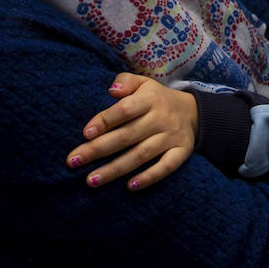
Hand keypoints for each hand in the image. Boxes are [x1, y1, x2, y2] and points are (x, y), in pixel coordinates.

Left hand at [66, 74, 198, 189]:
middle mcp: (161, 118)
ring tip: (91, 180)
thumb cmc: (157, 99)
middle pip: (127, 135)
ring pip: (142, 155)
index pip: (125, 110)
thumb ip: (126, 81)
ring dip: (115, 169)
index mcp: (150, 99)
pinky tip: (130, 186)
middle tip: (73, 162)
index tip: (85, 134)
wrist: (195, 112)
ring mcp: (172, 136)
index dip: (105, 121)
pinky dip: (149, 177)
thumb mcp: (144, 83)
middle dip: (98, 149)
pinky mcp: (182, 152)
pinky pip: (166, 167)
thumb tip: (111, 90)